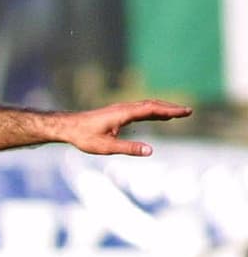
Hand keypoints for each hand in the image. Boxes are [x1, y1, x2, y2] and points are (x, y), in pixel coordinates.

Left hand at [60, 99, 192, 156]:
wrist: (68, 127)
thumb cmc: (84, 137)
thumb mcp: (106, 147)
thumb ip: (129, 148)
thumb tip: (150, 151)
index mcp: (124, 113)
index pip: (152, 110)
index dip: (170, 110)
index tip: (185, 112)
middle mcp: (124, 108)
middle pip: (152, 105)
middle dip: (170, 108)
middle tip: (188, 112)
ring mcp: (121, 109)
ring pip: (146, 106)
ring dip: (163, 108)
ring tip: (178, 114)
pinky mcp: (118, 113)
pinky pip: (140, 110)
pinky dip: (153, 111)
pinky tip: (158, 116)